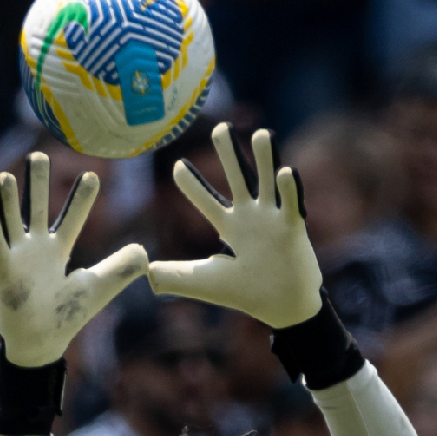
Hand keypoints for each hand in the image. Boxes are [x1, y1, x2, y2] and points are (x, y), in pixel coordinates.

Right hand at [0, 153, 145, 366]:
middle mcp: (36, 248)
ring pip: (11, 222)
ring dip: (7, 200)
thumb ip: (119, 269)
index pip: (72, 218)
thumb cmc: (65, 315)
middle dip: (37, 184)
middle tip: (39, 155)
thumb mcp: (97, 288)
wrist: (40, 342)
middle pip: (36, 208)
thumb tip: (144, 252)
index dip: (81, 199)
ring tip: (4, 175)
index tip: (93, 175)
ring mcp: (18, 258)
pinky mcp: (4, 274)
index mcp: (58, 249)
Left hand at [147, 123, 323, 328]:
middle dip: (228, 153)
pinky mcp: (293, 229)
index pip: (206, 201)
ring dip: (265, 158)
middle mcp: (251, 217)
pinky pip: (292, 204)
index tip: (177, 165)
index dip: (192, 184)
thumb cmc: (247, 294)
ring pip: (267, 181)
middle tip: (220, 126)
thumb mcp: (204, 282)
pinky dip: (290, 188)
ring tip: (260, 133)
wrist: (283, 309)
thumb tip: (144, 273)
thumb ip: (174, 276)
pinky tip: (286, 171)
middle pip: (238, 177)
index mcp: (230, 227)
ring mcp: (273, 220)